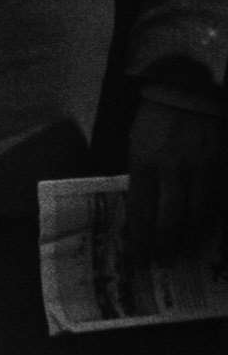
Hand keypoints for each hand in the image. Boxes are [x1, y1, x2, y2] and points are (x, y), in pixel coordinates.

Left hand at [126, 93, 227, 269]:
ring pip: (199, 215)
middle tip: (163, 264)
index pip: (140, 212)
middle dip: (166, 247)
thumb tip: (141, 214)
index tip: (138, 260)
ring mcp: (201, 168)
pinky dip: (216, 224)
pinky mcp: (222, 165)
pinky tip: (213, 241)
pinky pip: (221, 202)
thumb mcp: (135, 146)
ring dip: (192, 240)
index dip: (140, 241)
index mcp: (144, 164)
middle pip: (170, 220)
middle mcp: (173, 169)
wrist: (187, 90)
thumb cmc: (155, 120)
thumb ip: (140, 178)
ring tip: (185, 255)